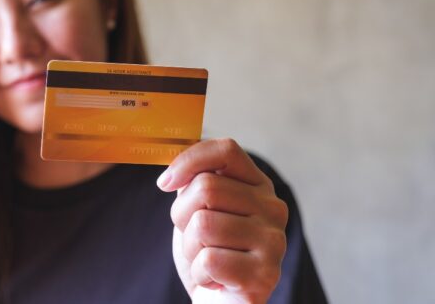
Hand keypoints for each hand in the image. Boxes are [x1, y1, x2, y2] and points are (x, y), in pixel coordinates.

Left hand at [157, 138, 287, 303]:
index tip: (164, 183)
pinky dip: (200, 273)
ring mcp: (274, 241)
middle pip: (205, 188)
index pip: (226, 150)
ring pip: (203, 224)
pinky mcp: (266, 274)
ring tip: (206, 259)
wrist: (220, 302)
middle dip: (181, 216)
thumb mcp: (197, 208)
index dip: (188, 160)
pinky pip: (209, 259)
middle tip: (193, 238)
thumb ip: (192, 179)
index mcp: (257, 186)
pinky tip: (214, 280)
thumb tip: (171, 155)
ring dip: (190, 248)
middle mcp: (273, 208)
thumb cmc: (209, 252)